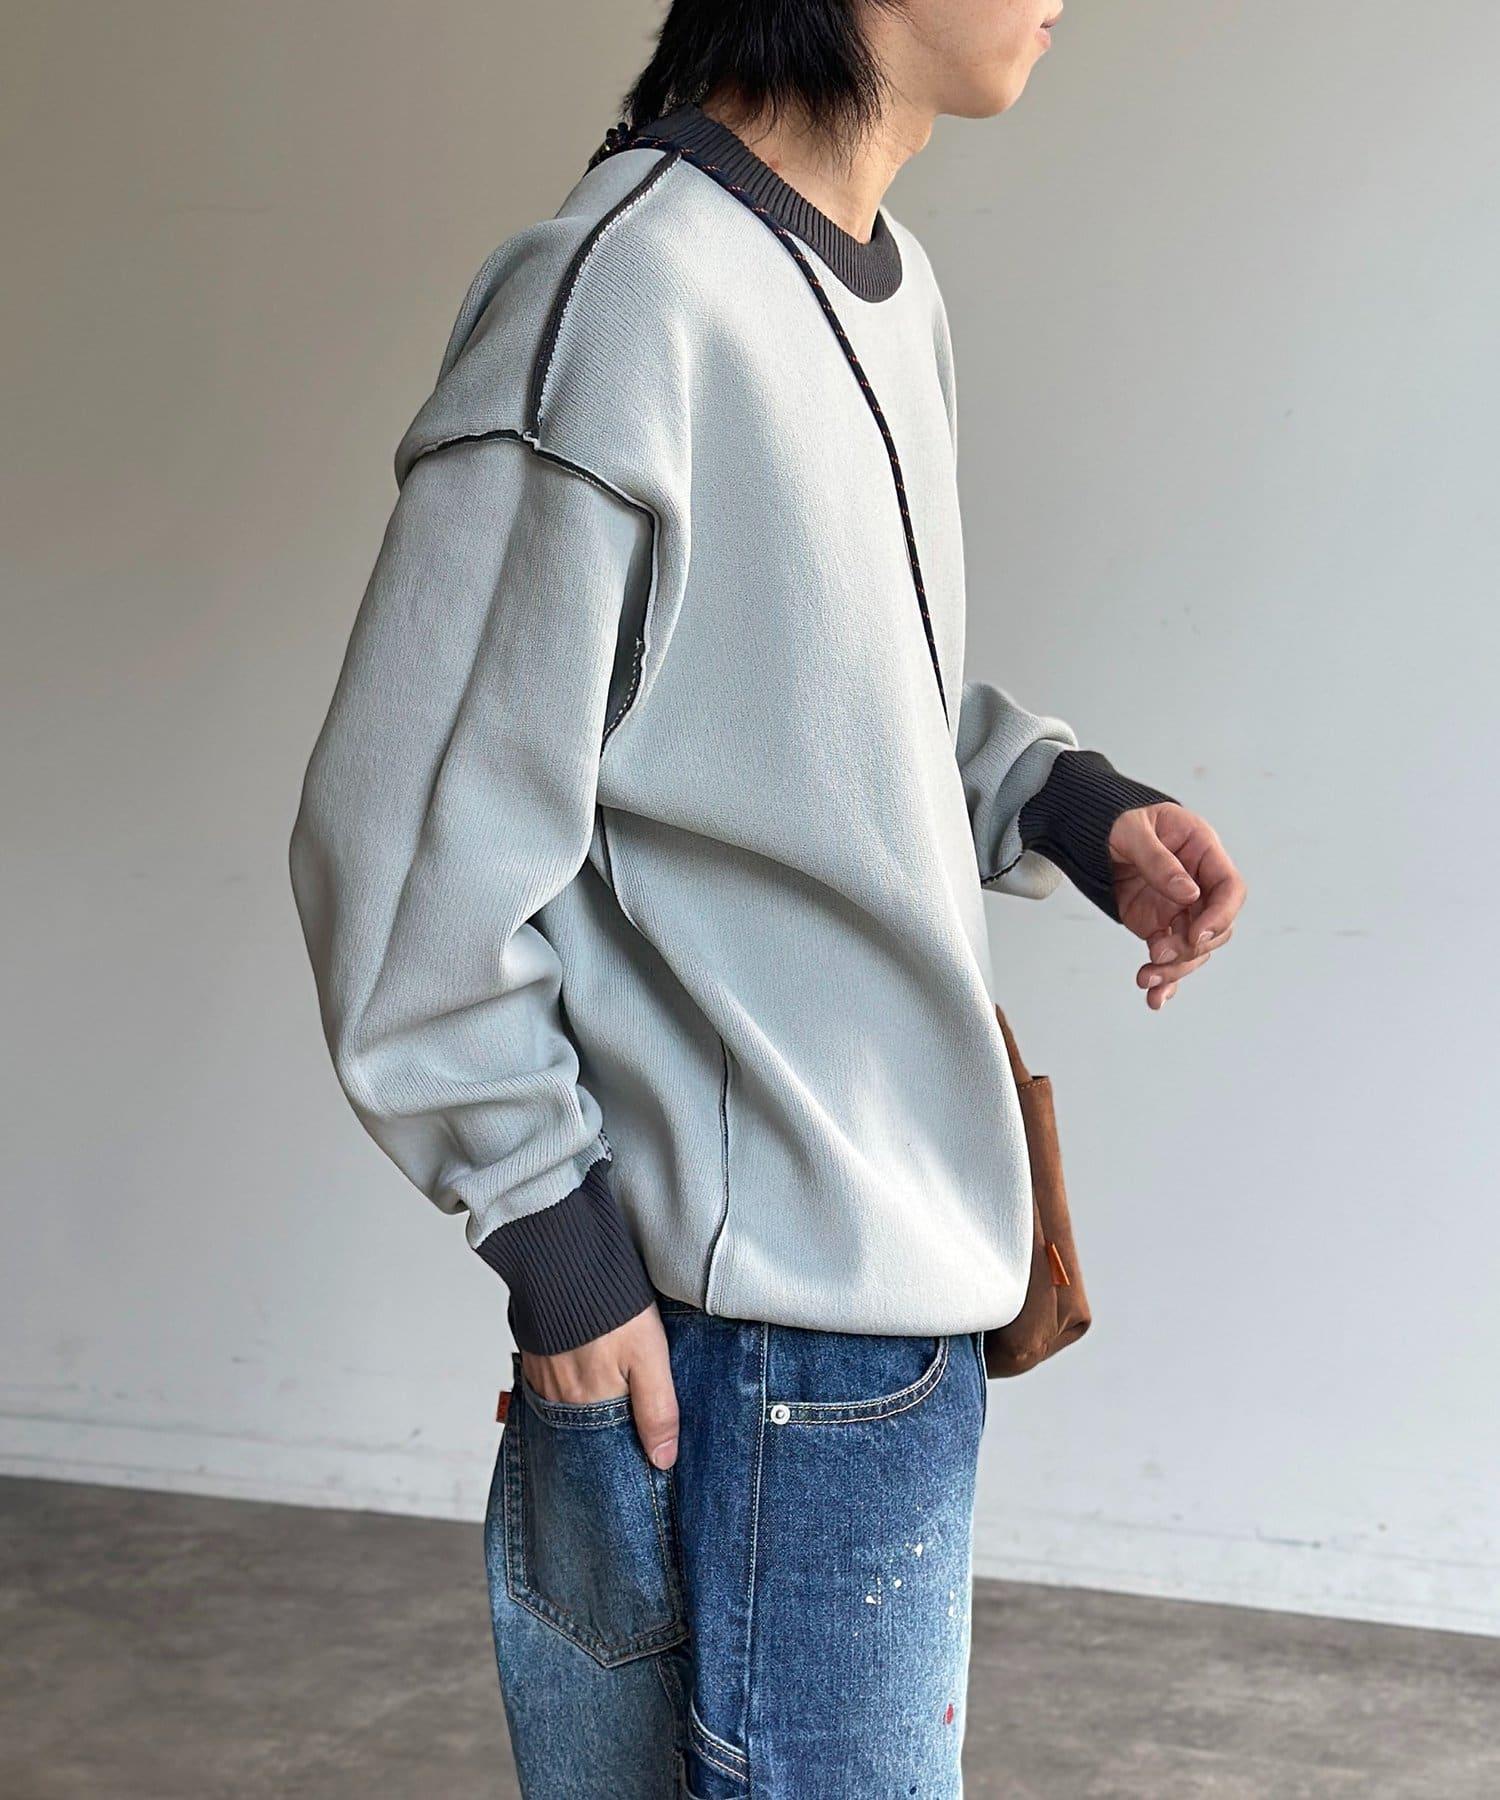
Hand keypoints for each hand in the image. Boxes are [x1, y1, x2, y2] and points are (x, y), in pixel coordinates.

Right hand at [520, 1302, 679, 1468]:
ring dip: (590, 1404)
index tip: (647, 1449)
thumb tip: (663, 1460)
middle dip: (609, 1427)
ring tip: (611, 1387)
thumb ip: (657, 1410)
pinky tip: (587, 1368)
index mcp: (589, 1405)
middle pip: (588, 1428)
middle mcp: (560, 1400)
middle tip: (631, 1412)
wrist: (564, 1261)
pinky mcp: (534, 1357)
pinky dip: (572, 1383)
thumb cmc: (610, 1307)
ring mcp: (542, 1378)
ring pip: (571, 1407)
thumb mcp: (649, 1357)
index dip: (630, 1446)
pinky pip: (554, 1385)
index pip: (609, 1446)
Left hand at [1107, 801, 1245, 1010]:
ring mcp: (1181, 909)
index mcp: (1202, 851)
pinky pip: (1170, 957)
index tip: (1196, 935)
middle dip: (1190, 948)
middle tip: (1157, 953)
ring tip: (1146, 980)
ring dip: (1174, 970)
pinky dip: (1165, 980)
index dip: (1220, 916)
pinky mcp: (1160, 926)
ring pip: (1193, 950)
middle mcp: (1199, 885)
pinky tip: (1155, 999)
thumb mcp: (1132, 831)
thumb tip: (1189, 894)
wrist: (1093, 833)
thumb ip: (1159, 861)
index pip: (1230, 889)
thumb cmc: (1117, 820)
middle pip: (1215, 928)